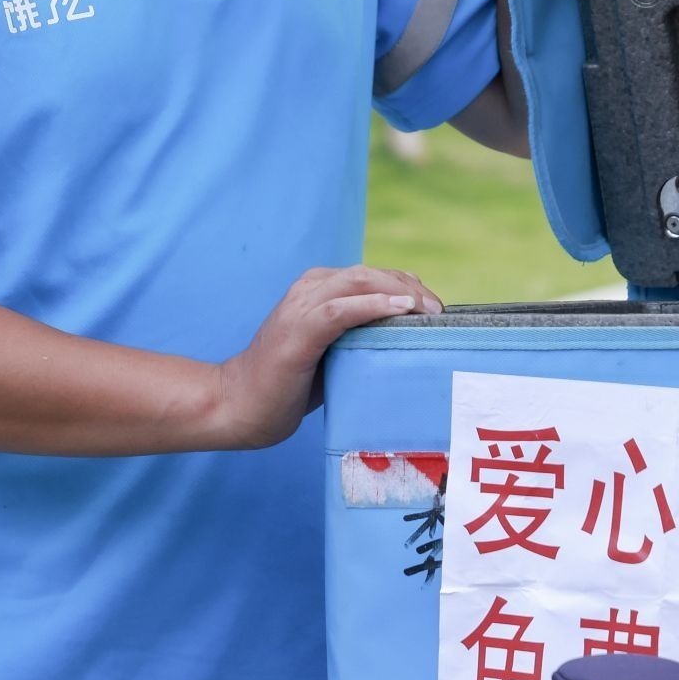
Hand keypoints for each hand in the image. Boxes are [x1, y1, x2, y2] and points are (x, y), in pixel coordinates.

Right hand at [214, 266, 442, 448]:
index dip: (409, 287)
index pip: (373, 276)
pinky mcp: (298, 330)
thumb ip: (358, 338)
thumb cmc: (286, 386)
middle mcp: (309, 289)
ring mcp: (301, 307)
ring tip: (429, 310)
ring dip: (400, 293)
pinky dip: (372, 305)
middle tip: (441, 313)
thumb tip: (407, 342)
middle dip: (412, 289)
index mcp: (317, 289)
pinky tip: (400, 311)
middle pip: (371, 274)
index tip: (437, 310)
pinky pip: (340, 309)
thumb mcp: (331, 354)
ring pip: (359, 282)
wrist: (238, 405)